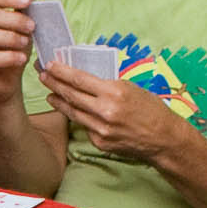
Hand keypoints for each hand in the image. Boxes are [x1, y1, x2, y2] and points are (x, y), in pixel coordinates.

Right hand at [0, 0, 35, 108]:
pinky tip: (21, 59)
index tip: (29, 0)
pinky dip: (7, 57)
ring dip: (9, 37)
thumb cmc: (11, 57)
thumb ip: (22, 18)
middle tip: (31, 26)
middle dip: (13, 19)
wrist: (4, 86)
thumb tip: (31, 1)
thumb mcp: (20, 34)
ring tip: (25, 43)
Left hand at [41, 63, 184, 161]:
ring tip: (49, 93)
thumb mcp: (130, 88)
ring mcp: (101, 129)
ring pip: (73, 112)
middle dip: (54, 84)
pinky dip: (77, 116)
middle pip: (71, 95)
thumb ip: (106, 85)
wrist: (163, 138)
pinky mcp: (100, 142)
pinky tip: (69, 110)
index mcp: (114, 92)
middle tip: (43, 75)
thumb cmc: (151, 109)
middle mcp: (105, 111)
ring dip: (59, 101)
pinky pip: (84, 126)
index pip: (80, 80)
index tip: (50, 65)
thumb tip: (84, 79)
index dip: (62, 72)